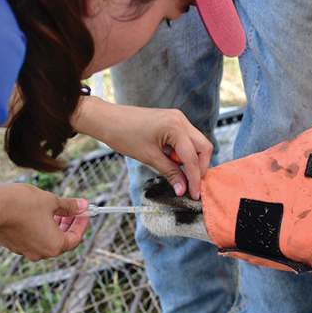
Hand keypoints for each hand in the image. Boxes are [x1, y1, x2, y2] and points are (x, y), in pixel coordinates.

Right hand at [0, 183, 88, 261]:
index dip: (82, 224)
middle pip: (62, 240)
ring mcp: (25, 250)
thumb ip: (70, 206)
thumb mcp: (52, 201)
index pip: (75, 239)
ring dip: (56, 224)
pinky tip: (41, 212)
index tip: (85, 212)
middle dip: (70, 223)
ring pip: (47, 239)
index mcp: (54, 246)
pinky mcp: (14, 244)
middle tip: (73, 209)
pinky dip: (42, 226)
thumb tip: (83, 205)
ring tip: (58, 208)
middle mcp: (40, 252)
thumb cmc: (23, 204)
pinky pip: (34, 237)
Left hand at [73, 97, 212, 199]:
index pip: (193, 157)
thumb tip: (183, 189)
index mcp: (176, 126)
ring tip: (177, 172)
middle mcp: (181, 119)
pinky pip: (187, 139)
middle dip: (200, 167)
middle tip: (191, 184)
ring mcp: (178, 118)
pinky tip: (173, 160)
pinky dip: (184, 152)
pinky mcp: (173, 120)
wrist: (108, 119)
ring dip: (192, 160)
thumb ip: (170, 173)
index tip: (194, 194)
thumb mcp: (149, 157)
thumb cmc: (124, 135)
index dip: (195, 178)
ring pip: (197, 143)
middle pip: (203, 147)